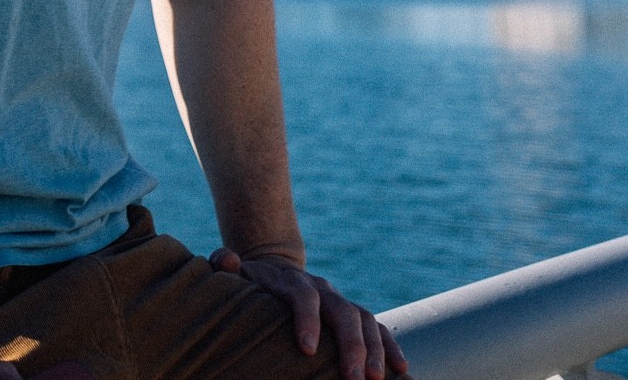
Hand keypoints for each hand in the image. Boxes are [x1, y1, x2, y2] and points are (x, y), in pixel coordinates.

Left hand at [207, 248, 408, 379]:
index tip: (306, 350)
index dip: (307, 319)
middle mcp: (321, 289)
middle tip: (352, 379)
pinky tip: (402, 372)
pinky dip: (391, 346)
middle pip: (342, 311)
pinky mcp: (352, 315)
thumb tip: (225, 260)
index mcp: (292, 281)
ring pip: (365, 319)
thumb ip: (226, 264)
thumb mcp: (237, 273)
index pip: (303, 295)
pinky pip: (378, 327)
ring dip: (374, 349)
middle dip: (350, 345)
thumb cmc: (251, 282)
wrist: (274, 269)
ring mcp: (339, 301)